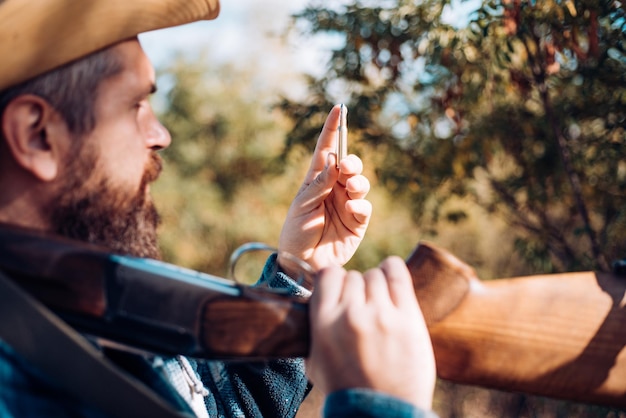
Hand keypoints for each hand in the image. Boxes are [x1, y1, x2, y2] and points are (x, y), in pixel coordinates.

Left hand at [278, 105, 370, 274]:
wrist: (301, 264)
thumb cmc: (295, 233)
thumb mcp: (301, 206)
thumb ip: (319, 184)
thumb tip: (335, 161)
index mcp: (316, 180)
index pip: (326, 150)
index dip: (333, 129)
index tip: (338, 108)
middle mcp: (334, 189)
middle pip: (349, 166)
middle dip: (351, 162)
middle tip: (347, 166)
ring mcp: (347, 206)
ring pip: (361, 184)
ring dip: (358, 182)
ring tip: (350, 187)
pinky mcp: (357, 224)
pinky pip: (364, 208)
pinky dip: (360, 206)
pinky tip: (351, 210)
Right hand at [306, 256, 435, 409]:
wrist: (381, 413)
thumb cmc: (346, 389)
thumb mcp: (315, 361)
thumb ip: (315, 328)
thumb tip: (316, 302)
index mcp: (324, 323)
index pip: (327, 274)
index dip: (334, 279)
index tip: (340, 289)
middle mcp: (351, 315)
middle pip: (354, 276)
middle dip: (356, 289)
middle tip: (362, 306)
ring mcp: (381, 315)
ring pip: (375, 275)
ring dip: (375, 285)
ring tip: (379, 301)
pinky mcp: (408, 318)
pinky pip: (398, 276)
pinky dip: (393, 270)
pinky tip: (391, 274)